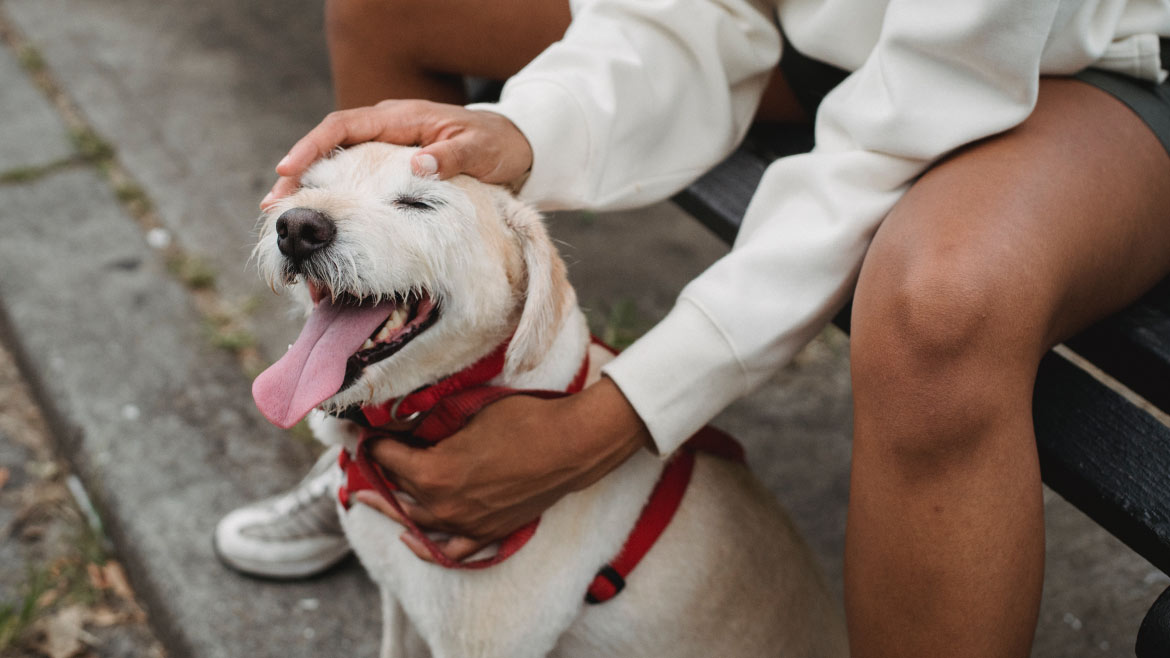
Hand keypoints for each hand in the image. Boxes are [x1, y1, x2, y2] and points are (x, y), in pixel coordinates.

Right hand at [261, 100, 533, 207]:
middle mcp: (385, 130)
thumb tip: (418, 165)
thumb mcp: (479, 151)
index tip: (288, 169)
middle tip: (274, 205)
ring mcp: (385, 150)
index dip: (313, 147)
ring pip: (338, 165)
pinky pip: (355, 181)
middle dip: (300, 173)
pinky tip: (323, 224)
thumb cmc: (495, 146)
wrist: (513, 148)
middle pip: (329, 147)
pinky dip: (336, 200)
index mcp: (400, 118)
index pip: (343, 126)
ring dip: (313, 190)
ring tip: (286, 217)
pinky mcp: (390, 170)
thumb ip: (451, 158)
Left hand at [354, 377, 652, 561]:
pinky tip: (410, 537)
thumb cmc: (522, 421)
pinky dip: (426, 546)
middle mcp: (442, 506)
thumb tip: (408, 424)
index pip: (386, 456)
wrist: (569, 446)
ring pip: (414, 521)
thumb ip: (433, 425)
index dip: (373, 440)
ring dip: (391, 506)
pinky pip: (449, 551)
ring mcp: (465, 524)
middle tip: (361, 461)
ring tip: (371, 496)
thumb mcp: (468, 413)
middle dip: (376, 473)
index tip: (365, 431)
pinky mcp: (487, 533)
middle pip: (394, 492)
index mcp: (432, 473)